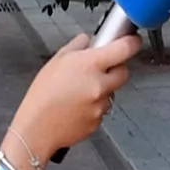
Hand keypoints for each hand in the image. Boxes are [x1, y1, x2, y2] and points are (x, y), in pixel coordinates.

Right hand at [12, 32, 140, 157]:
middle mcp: (100, 84)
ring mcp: (102, 104)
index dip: (132, 43)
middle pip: (124, 72)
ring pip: (112, 91)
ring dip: (103, 88)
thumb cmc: (42, 95)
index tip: (132, 41)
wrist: (37, 128)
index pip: (125, 49)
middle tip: (101, 67)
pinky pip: (103, 108)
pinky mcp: (99, 120)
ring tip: (79, 91)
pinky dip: (95, 105)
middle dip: (116, 67)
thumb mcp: (56, 60)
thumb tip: (88, 40)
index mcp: (90, 65)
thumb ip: (77, 46)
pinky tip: (77, 105)